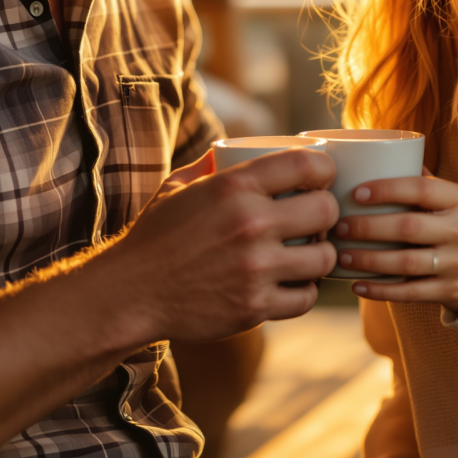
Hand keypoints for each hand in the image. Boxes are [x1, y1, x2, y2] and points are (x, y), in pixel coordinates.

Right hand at [110, 149, 338, 341]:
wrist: (131, 291)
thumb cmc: (155, 234)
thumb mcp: (177, 186)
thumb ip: (210, 164)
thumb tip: (232, 149)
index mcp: (233, 186)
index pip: (306, 164)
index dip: (323, 168)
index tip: (321, 176)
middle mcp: (250, 224)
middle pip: (325, 210)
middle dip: (326, 211)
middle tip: (315, 217)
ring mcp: (255, 268)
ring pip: (324, 258)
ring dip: (319, 254)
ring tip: (306, 252)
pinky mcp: (255, 307)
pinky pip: (306, 298)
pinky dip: (303, 290)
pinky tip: (292, 283)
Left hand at [333, 173, 457, 312]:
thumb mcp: (455, 198)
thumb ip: (424, 182)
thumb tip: (380, 157)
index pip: (421, 190)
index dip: (387, 190)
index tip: (356, 193)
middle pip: (409, 228)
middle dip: (369, 228)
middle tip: (339, 226)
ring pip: (406, 263)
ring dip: (369, 260)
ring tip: (342, 256)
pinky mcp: (451, 291)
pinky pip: (411, 293)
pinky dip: (382, 291)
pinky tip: (358, 285)